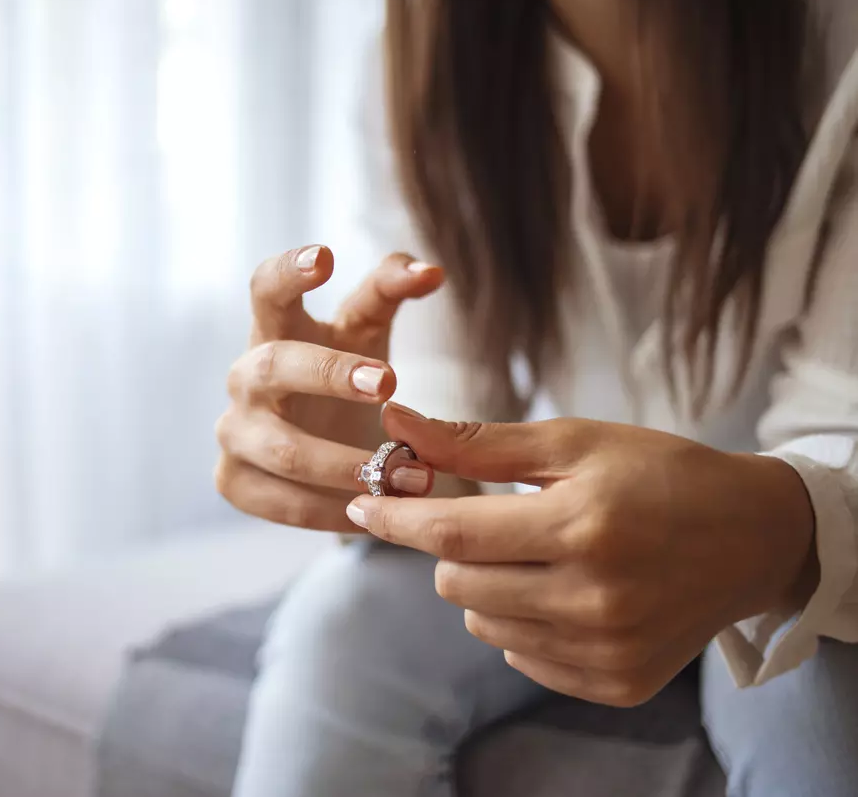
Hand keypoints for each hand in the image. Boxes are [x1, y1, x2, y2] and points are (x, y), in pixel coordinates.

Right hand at [215, 246, 442, 531]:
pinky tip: (375, 511)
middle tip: (390, 383)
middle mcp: (243, 377)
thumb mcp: (366, 330)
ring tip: (414, 476)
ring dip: (350, 464)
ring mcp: (233, 432)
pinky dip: (334, 510)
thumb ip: (392, 291)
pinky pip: (283, 503)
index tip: (325, 257)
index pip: (266, 287)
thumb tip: (432, 271)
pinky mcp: (233, 482)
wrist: (316, 451)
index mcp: (273, 328)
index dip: (289, 271)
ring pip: (283, 450)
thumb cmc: (341, 376)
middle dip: (330, 374)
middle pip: (272, 365)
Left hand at [347, 404, 819, 704]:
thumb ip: (477, 444)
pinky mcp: (617, 684)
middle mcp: (595, 600)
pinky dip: (523, 623)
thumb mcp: (573, 442)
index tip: (360, 503)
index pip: (452, 534)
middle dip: (452, 547)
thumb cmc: (658, 475)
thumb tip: (396, 428)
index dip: (395, 518)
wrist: (752, 538)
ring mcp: (607, 650)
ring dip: (486, 586)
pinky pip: (522, 657)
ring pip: (482, 624)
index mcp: (583, 528)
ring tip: (538, 553)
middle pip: (457, 584)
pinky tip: (564, 591)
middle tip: (493, 519)